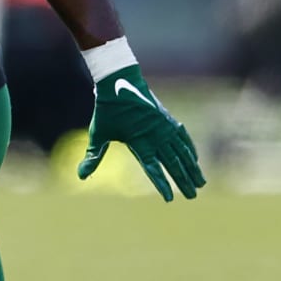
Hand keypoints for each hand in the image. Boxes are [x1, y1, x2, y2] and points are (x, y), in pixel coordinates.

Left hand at [76, 66, 205, 200]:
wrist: (120, 81)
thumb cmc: (107, 109)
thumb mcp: (98, 133)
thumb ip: (93, 156)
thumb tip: (80, 176)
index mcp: (140, 141)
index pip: (153, 169)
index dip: (161, 184)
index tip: (170, 199)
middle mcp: (156, 136)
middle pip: (173, 163)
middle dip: (183, 181)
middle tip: (193, 196)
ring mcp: (164, 127)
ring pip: (182, 152)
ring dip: (192, 168)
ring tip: (201, 182)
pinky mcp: (168, 119)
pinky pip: (183, 137)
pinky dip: (190, 149)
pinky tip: (195, 159)